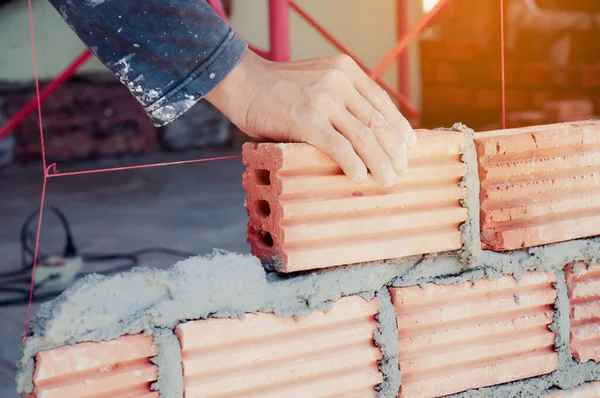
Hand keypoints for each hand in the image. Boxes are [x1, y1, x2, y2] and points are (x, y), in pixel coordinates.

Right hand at [205, 50, 416, 185]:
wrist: (243, 84)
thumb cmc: (277, 89)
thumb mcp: (316, 80)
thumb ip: (339, 97)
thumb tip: (363, 132)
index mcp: (345, 70)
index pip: (382, 101)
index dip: (399, 126)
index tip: (409, 146)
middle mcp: (339, 82)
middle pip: (377, 121)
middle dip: (393, 151)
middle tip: (400, 170)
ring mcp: (324, 101)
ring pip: (364, 137)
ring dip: (380, 162)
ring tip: (387, 180)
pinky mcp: (307, 121)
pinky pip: (340, 147)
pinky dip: (353, 164)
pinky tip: (360, 176)